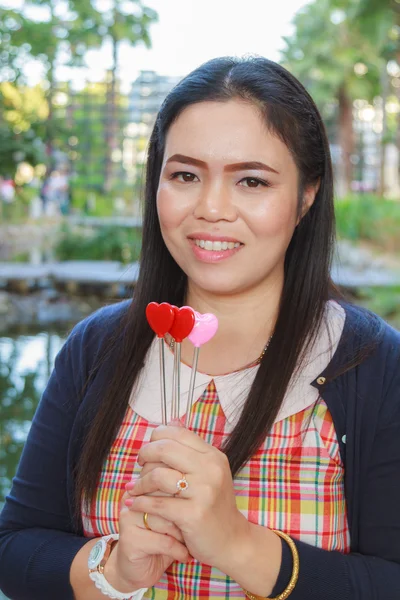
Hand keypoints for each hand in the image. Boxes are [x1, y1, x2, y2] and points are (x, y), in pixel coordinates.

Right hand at [104, 483, 189, 591]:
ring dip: (183, 534)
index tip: (195, 508)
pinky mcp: (130, 539)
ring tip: (190, 541)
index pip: (167, 477)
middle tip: (195, 525)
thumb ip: (180, 496)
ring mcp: (129, 517)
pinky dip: (179, 550)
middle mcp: (132, 497)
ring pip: (166, 518)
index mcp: (143, 486)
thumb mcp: (174, 514)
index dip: (185, 494)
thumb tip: (202, 482)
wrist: (142, 570)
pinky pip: (163, 541)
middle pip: (166, 495)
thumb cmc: (164, 538)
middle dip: (184, 513)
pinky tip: (185, 556)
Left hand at [124, 425, 249, 572]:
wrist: (232, 541)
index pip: (178, 433)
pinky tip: (134, 504)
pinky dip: (140, 503)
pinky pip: (157, 503)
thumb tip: (171, 422)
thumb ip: (190, 450)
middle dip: (145, 454)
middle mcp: (211, 470)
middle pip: (165, 449)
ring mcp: (203, 492)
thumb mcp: (209, 472)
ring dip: (140, 482)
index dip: (157, 437)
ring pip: (158, 475)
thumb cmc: (214, 504)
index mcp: (213, 456)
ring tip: (134, 488)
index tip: (148, 449)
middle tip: (139, 464)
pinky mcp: (193, 515)